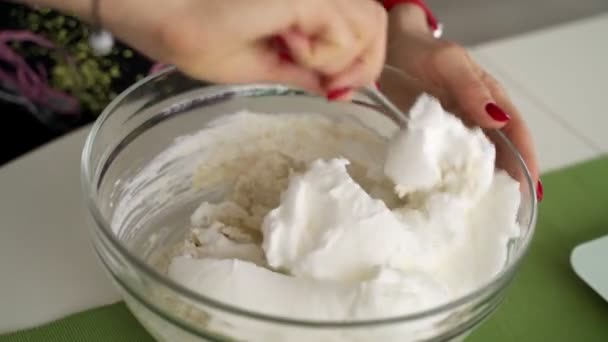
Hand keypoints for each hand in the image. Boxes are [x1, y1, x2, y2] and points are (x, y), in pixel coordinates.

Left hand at [92, 0, 386, 94]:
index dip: (347, 69)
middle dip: (359, 59)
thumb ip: (298, 73)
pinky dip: (334, 33)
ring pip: (360, 10)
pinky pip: (336, 7)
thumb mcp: (247, 66)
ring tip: (322, 70)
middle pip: (370, 19)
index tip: (330, 93)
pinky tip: (308, 49)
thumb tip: (331, 86)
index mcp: (299, 1)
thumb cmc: (187, 34)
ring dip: (350, 45)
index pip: (354, 35)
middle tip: (333, 87)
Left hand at [383, 4, 540, 196]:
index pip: (517, 133)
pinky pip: (447, 160)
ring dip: (479, 183)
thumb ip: (472, 89)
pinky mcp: (434, 137)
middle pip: (500, 152)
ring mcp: (456, 129)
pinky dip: (451, 178)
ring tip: (479, 212)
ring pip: (475, 160)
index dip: (526, 161)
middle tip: (504, 213)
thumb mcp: (449, 63)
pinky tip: (447, 197)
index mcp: (491, 98)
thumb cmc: (423, 52)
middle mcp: (478, 117)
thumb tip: (498, 120)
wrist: (391, 50)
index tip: (529, 189)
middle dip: (506, 181)